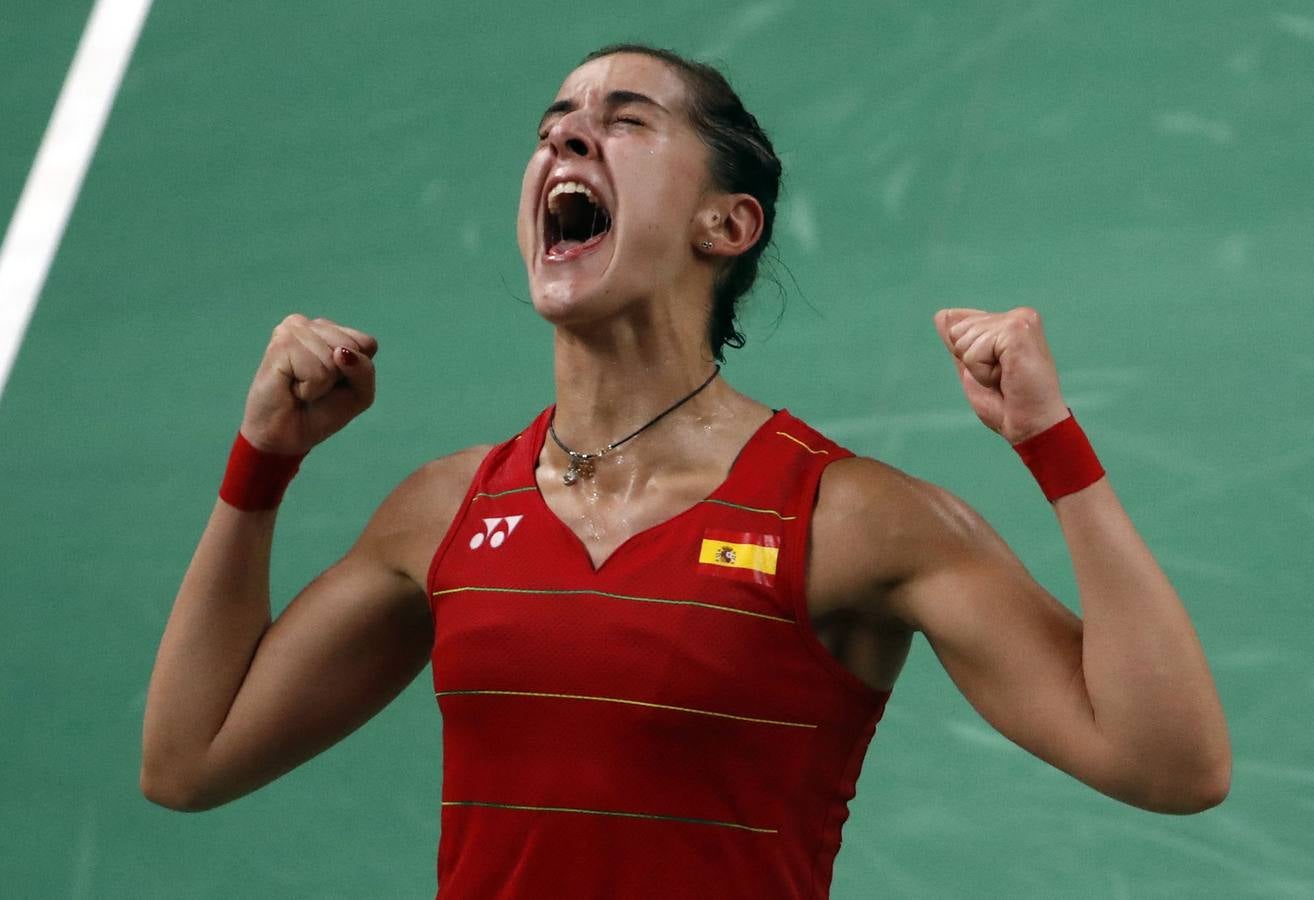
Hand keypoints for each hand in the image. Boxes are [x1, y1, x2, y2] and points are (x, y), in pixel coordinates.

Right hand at [240, 315, 377, 454]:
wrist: (286, 436)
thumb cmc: (321, 411)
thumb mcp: (359, 392)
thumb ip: (364, 369)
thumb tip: (340, 352)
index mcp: (330, 331)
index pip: (367, 343)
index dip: (357, 372)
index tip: (334, 383)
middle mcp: (310, 325)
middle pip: (352, 346)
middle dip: (340, 376)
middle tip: (314, 385)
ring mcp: (293, 330)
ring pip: (334, 358)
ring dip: (322, 384)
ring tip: (301, 387)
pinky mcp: (281, 344)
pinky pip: (318, 371)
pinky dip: (311, 388)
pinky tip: (292, 387)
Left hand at [934, 307, 1068, 443]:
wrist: (1033, 427)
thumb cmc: (1008, 405)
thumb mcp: (973, 369)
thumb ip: (960, 342)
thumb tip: (941, 314)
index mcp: (1011, 322)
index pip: (959, 326)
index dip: (968, 358)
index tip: (998, 373)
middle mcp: (1018, 316)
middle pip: (958, 330)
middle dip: (972, 361)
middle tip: (1002, 378)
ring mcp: (1020, 320)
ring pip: (964, 340)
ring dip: (979, 369)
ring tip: (1006, 379)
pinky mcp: (1018, 331)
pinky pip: (974, 352)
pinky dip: (983, 373)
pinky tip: (1007, 378)